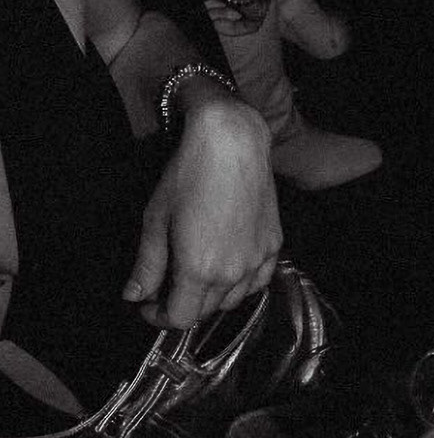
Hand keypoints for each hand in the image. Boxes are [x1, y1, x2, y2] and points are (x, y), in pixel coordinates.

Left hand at [123, 94, 280, 327]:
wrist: (232, 140)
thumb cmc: (190, 172)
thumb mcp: (156, 218)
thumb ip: (146, 265)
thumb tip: (134, 296)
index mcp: (199, 270)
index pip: (180, 319)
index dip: (158, 317)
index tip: (148, 303)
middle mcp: (232, 272)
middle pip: (205, 312)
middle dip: (182, 304)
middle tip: (167, 284)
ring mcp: (257, 258)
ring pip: (233, 300)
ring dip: (212, 296)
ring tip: (198, 274)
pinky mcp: (274, 242)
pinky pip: (259, 280)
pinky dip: (243, 284)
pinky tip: (230, 267)